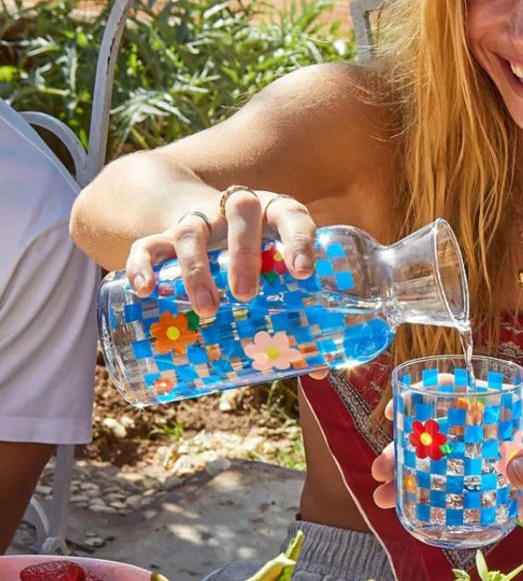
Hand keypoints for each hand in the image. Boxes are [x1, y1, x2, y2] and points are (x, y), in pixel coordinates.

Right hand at [125, 189, 317, 319]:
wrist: (208, 216)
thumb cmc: (258, 257)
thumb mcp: (278, 274)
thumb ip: (300, 315)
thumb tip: (321, 371)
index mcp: (273, 213)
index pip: (290, 215)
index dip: (298, 240)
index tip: (302, 272)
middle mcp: (235, 209)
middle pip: (240, 213)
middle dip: (244, 255)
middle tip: (246, 295)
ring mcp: (199, 220)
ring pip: (192, 233)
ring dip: (197, 270)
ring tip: (207, 308)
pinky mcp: (165, 236)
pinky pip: (147, 245)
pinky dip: (142, 265)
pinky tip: (144, 290)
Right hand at [372, 390, 522, 528]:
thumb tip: (509, 470)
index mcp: (512, 408)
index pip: (462, 399)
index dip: (425, 405)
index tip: (395, 415)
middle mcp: (501, 436)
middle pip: (445, 441)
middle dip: (410, 452)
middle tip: (380, 468)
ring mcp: (503, 469)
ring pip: (451, 473)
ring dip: (418, 483)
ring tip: (385, 497)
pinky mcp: (511, 500)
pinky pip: (472, 503)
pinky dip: (445, 509)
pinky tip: (419, 516)